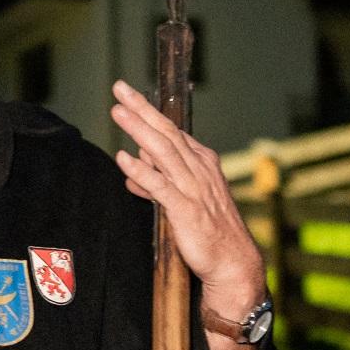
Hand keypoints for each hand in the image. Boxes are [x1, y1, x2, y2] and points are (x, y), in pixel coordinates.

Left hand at [109, 79, 266, 321]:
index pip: (172, 131)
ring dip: (138, 129)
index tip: (130, 95)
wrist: (232, 262)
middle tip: (120, 88)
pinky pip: (160, 186)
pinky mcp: (186, 210)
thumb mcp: (184, 197)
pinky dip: (142, 170)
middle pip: (165, 132)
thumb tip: (135, 161)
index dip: (150, 111)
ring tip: (118, 112)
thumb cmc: (209, 231)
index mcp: (201, 163)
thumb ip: (159, 177)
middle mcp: (199, 169)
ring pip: (162, 151)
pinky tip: (124, 159)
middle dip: (142, 109)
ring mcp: (193, 188)